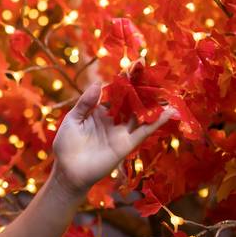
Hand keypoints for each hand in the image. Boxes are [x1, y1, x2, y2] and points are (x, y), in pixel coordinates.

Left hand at [51, 82, 174, 194]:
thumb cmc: (66, 145)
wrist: (69, 171)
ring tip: (170, 92)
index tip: (138, 65)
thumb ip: (86, 103)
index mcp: (99, 111)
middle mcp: (113, 120)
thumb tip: (97, 83)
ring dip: (155, 105)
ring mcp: (121, 131)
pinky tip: (168, 112)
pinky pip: (144, 131)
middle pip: (132, 102)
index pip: (116, 93)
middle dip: (144, 90)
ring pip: (142, 115)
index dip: (126, 81)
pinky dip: (156, 122)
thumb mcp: (72, 120)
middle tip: (158, 75)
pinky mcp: (127, 144)